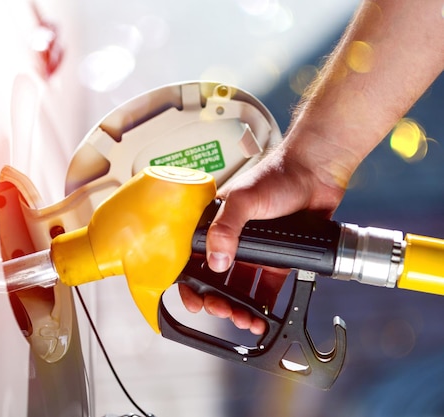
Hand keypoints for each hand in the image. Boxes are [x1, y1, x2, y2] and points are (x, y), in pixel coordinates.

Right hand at [180, 142, 346, 332]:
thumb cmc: (277, 174)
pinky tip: (263, 316)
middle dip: (217, 300)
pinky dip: (264, 304)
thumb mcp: (243, 198)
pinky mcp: (279, 256)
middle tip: (223, 311)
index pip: (194, 258)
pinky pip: (267, 286)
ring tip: (245, 319)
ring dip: (239, 307)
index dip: (190, 282)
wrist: (317, 173)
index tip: (194, 301)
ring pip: (241, 287)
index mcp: (216, 223)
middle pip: (217, 279)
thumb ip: (225, 228)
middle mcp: (233, 239)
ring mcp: (256, 249)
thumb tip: (215, 260)